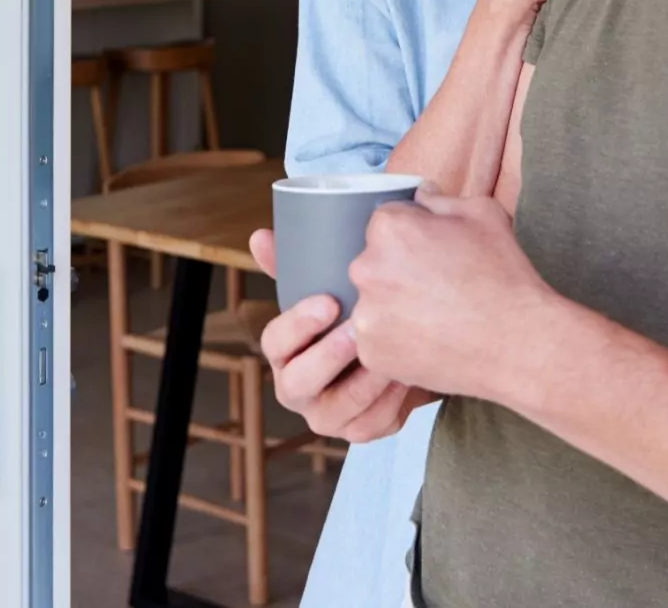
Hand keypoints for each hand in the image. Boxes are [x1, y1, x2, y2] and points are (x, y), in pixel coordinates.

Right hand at [248, 229, 415, 442]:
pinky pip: (371, 424)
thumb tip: (259, 237)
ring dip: (365, 382)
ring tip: (391, 354)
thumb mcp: (327, 290)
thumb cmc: (352, 317)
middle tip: (358, 331)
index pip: (274, 341)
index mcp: (284, 352)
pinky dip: (391, 403)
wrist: (400, 349)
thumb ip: (295, 266)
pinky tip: (407, 377)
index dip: (298, 323)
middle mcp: (297, 389)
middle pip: (297, 382)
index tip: (329, 302)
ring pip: (337, 409)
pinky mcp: (359, 431)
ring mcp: (327, 415)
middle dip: (328, 357)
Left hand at [346, 192, 559, 401]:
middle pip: (375, 263)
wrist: (518, 345)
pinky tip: (430, 341)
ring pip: (374, 303)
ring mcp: (365, 315)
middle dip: (400, 271)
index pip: (387, 222)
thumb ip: (442, 200)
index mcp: (390, 229)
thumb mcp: (484, 215)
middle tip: (439, 289)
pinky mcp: (371, 352)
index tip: (435, 254)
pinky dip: (397, 341)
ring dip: (396, 307)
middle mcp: (366, 269)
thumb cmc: (504, 277)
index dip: (414, 236)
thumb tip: (421, 195)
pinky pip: (377, 340)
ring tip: (437, 318)